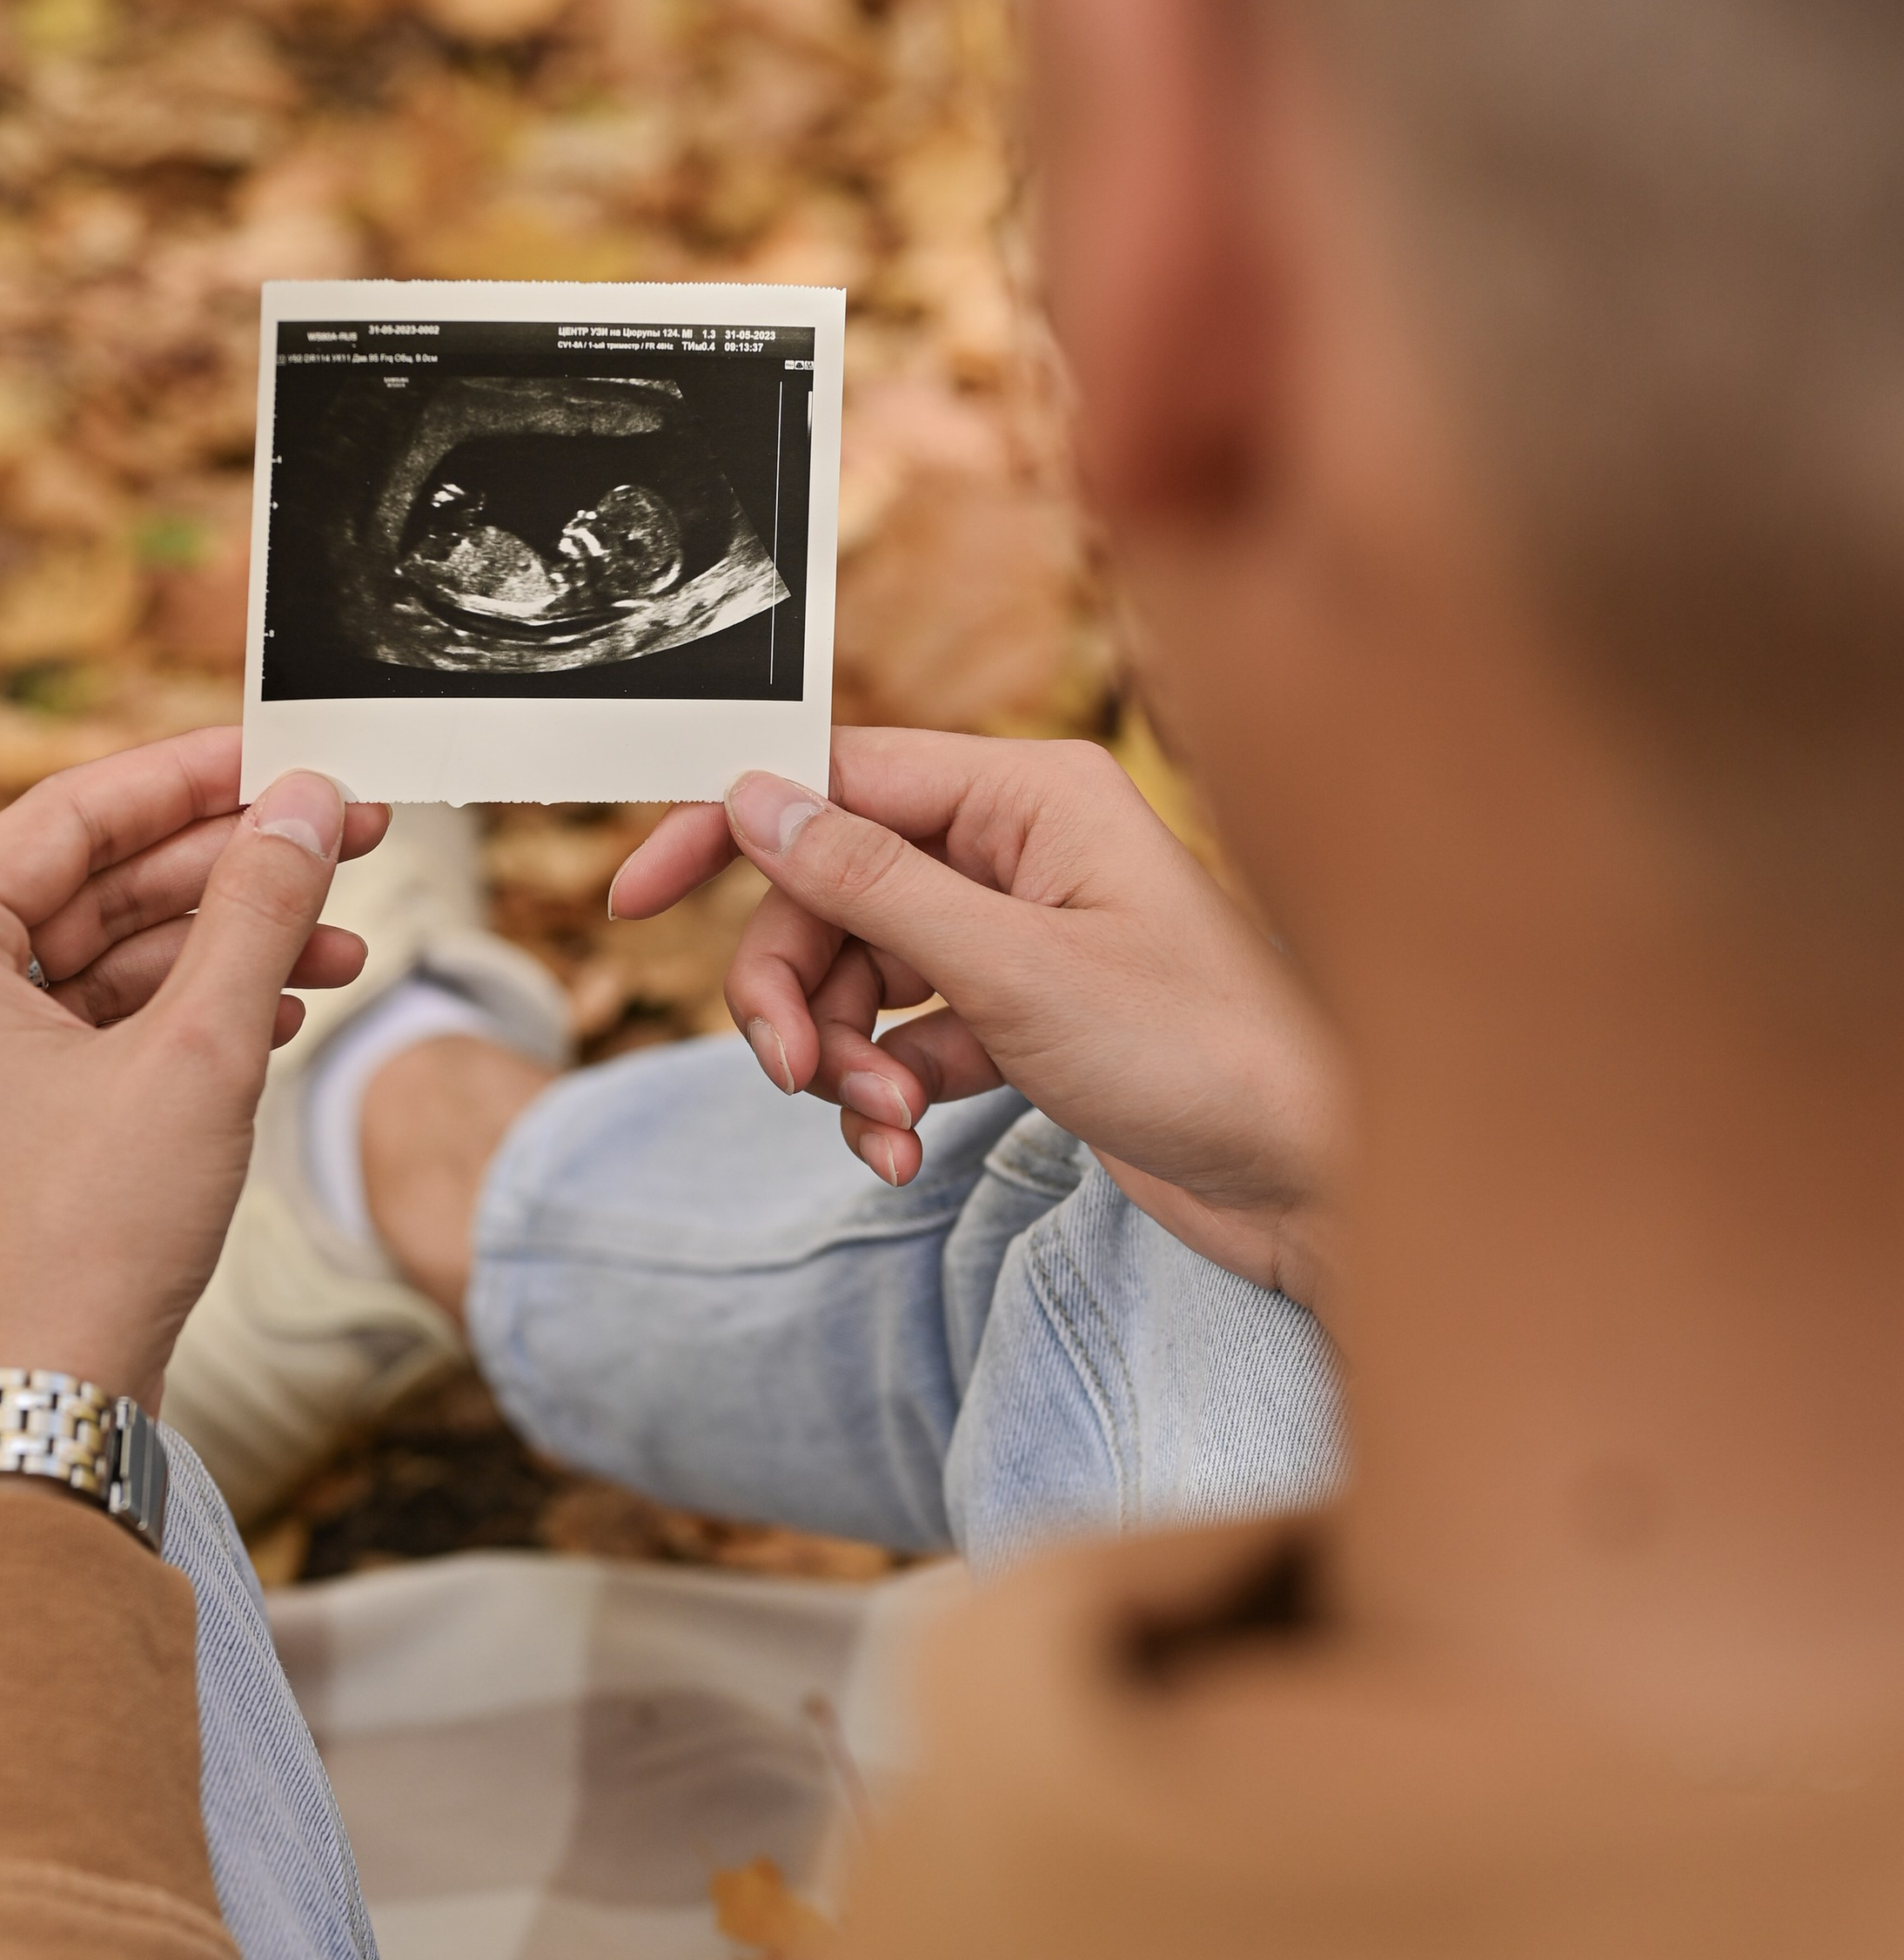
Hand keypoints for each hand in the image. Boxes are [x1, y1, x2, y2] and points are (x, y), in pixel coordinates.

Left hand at [0, 731, 388, 1409]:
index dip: (197, 779)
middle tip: (345, 842)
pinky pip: (88, 1036)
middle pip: (90, 889)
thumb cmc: (83, 1241)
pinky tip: (281, 1009)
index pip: (69, 816)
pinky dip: (182, 1020)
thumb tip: (303, 805)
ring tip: (344, 941)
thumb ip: (255, 911)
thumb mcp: (198, 1053)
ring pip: (100, 967)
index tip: (292, 755)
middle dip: (228, 874)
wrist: (32, 1415)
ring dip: (224, 951)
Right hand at [610, 730, 1346, 1318]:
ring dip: (838, 1057)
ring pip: (859, 973)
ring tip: (882, 1128)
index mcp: (1028, 794)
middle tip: (788, 1074)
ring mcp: (1023, 937)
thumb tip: (756, 800)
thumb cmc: (1212, 1057)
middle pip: (829, 888)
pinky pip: (906, 1037)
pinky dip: (886, 1092)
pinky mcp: (1028, 1022)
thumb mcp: (1017, 970)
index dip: (728, 830)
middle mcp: (1021, 849)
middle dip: (790, 986)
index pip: (834, 776)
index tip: (637, 897)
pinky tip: (905, 1150)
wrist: (1321, 1182)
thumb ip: (874, 884)